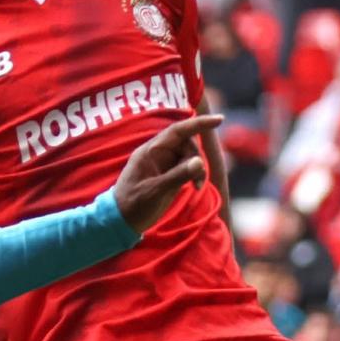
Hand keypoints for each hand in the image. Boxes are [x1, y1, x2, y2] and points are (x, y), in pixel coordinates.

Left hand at [112, 114, 221, 232]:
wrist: (120, 221)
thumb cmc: (133, 205)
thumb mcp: (156, 191)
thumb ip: (177, 176)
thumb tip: (199, 162)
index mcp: (150, 151)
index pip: (178, 131)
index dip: (199, 123)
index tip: (220, 119)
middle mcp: (157, 154)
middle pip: (187, 144)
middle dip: (197, 158)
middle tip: (198, 180)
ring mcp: (164, 164)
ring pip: (189, 156)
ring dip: (198, 169)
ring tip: (197, 187)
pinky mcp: (169, 175)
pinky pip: (188, 167)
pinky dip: (195, 174)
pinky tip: (195, 187)